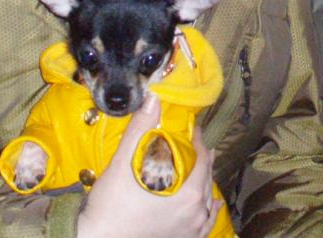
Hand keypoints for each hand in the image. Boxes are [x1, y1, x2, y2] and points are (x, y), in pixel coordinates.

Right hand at [77, 94, 220, 237]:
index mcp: (188, 194)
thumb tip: (154, 97)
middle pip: (206, 179)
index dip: (198, 140)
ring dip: (205, 182)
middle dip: (202, 158)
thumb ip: (141, 129)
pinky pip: (204, 225)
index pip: (201, 159)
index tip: (193, 128)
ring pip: (206, 201)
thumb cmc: (110, 205)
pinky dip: (209, 211)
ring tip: (204, 166)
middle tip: (196, 143)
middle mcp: (195, 213)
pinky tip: (212, 204)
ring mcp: (190, 230)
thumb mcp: (124, 164)